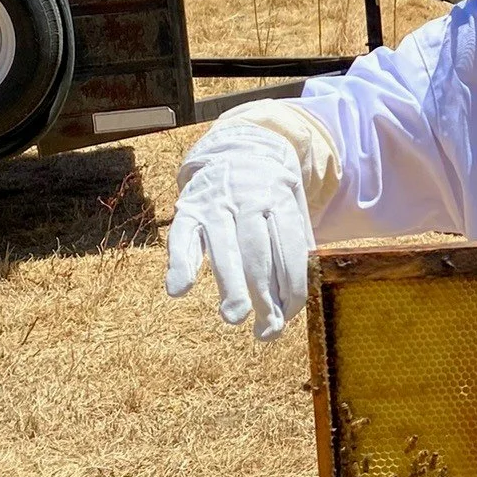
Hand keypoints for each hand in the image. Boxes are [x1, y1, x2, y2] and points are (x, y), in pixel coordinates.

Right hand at [165, 119, 313, 339]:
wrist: (240, 147)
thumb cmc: (272, 192)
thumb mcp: (295, 204)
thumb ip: (297, 242)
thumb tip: (293, 298)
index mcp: (280, 198)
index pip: (290, 247)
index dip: (292, 284)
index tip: (290, 315)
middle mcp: (247, 199)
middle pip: (258, 251)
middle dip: (264, 293)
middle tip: (267, 329)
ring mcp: (215, 203)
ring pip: (222, 247)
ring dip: (228, 285)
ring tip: (235, 317)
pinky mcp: (188, 208)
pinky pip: (182, 237)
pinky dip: (180, 263)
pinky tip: (179, 290)